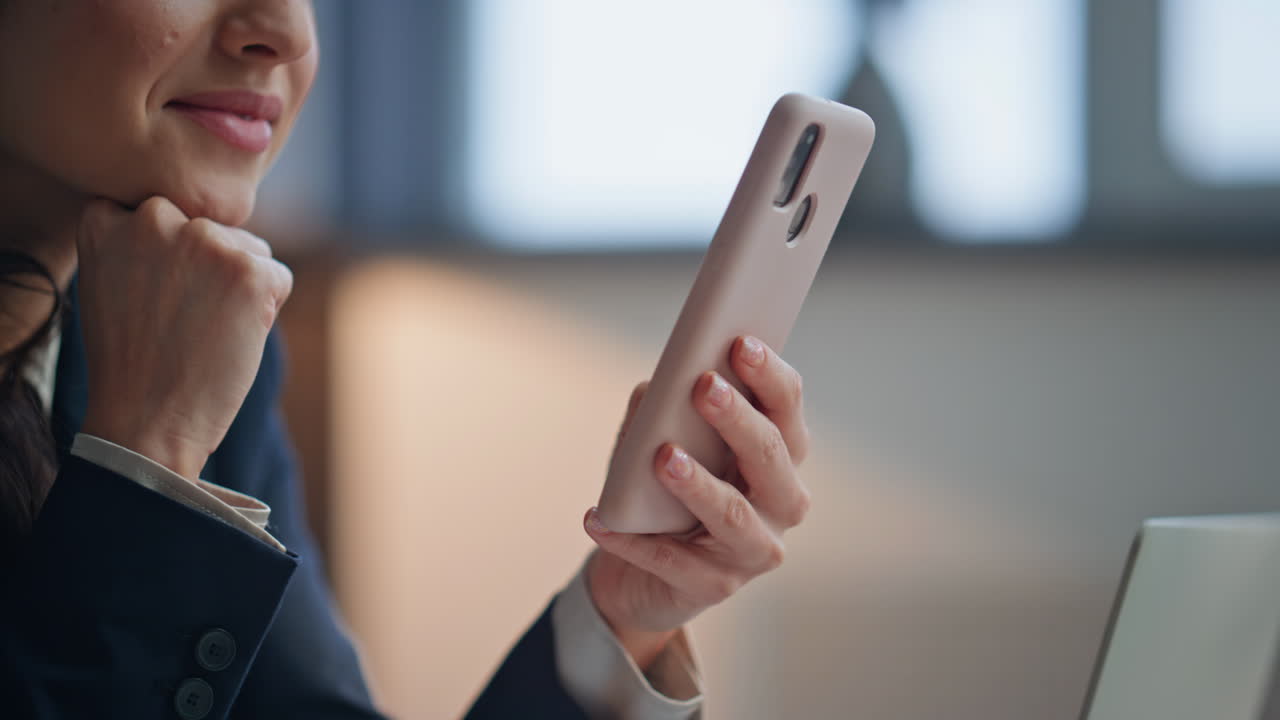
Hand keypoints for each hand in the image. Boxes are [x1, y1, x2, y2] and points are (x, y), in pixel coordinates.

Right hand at [76, 196, 292, 479]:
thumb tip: (199, 220)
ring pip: (249, 250)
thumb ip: (142, 241)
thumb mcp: (112, 280)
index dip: (173, 257)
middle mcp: (153, 218)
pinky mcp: (248, 271)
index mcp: (108, 218)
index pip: (165, 211)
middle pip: (211, 228)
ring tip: (203, 330)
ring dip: (240, 287)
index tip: (156, 294)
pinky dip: (267, 310)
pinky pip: (278, 278)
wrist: (145, 419)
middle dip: (210, 267)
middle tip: (181, 319)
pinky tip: (231, 337)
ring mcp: (203, 242)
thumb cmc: (131, 360)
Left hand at [583, 336, 810, 667]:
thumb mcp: (665, 443)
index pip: (786, 407)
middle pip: (771, 455)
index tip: (738, 342)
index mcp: (780, 455)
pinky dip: (632, 540)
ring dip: (697, 482)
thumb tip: (656, 388)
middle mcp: (782, 501)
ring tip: (662, 455)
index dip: (768, 375)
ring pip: (732, 514)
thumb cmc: (666, 492)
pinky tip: (597, 518)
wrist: (648, 576)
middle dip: (737, 418)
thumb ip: (666, 413)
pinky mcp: (715, 587)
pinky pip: (673, 562)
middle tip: (704, 386)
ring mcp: (754, 549)